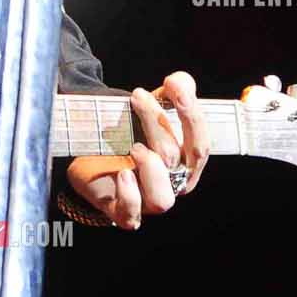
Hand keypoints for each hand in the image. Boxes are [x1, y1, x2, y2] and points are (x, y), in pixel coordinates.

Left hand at [62, 71, 209, 229]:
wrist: (95, 159)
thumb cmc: (133, 133)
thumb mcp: (156, 108)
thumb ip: (175, 91)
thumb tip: (180, 81)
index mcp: (187, 161)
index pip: (201, 143)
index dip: (191, 114)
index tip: (172, 85)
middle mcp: (173, 184)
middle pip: (177, 160)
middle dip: (158, 124)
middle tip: (137, 96)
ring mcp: (149, 201)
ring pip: (162, 198)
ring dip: (151, 169)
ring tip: (134, 145)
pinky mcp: (123, 212)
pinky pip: (131, 215)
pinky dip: (130, 195)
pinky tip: (123, 174)